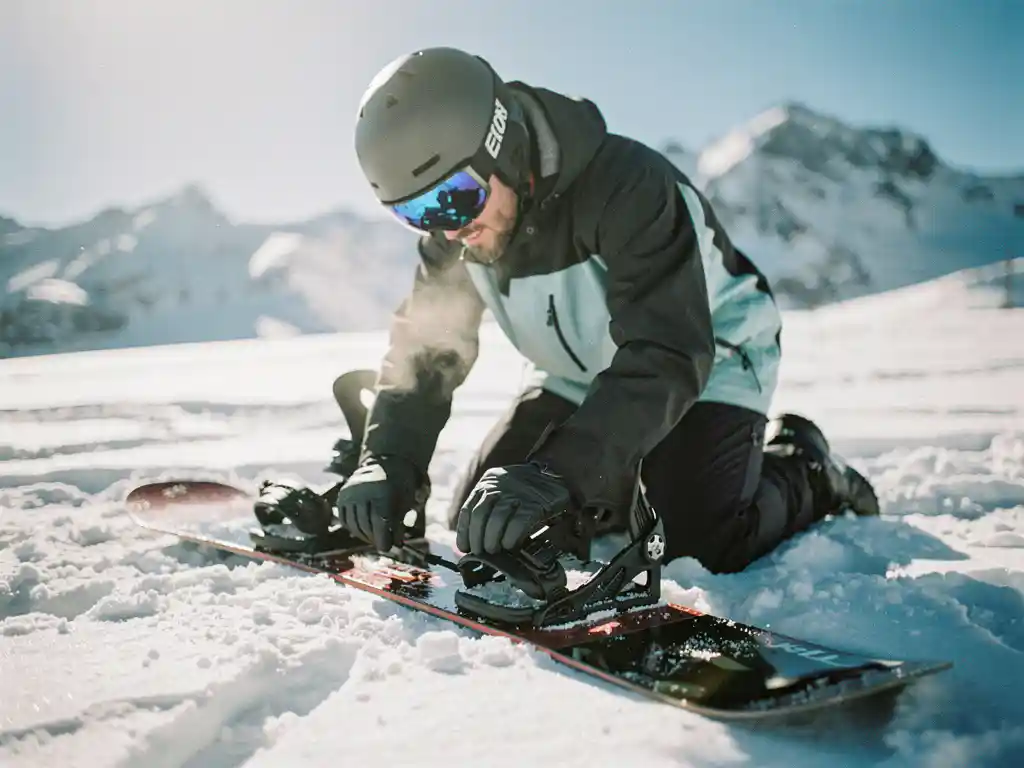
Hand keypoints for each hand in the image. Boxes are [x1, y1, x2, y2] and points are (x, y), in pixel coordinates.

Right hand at [335, 455, 422, 550]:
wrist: (385, 463)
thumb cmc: (400, 485)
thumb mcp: (405, 502)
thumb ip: (398, 523)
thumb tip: (395, 545)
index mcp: (381, 491)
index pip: (379, 521)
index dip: (383, 537)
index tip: (386, 548)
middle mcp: (362, 491)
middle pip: (366, 524)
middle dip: (375, 538)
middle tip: (382, 544)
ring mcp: (349, 493)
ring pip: (354, 524)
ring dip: (364, 535)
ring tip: (374, 539)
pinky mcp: (342, 496)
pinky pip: (345, 519)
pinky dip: (353, 528)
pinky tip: (363, 531)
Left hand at [456, 462, 574, 555]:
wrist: (556, 473)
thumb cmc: (526, 490)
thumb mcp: (502, 490)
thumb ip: (489, 508)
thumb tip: (474, 540)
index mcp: (487, 483)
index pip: (468, 509)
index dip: (464, 531)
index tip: (464, 547)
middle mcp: (499, 486)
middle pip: (480, 515)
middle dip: (477, 538)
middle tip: (480, 552)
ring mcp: (517, 493)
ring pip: (497, 519)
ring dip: (492, 539)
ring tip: (493, 551)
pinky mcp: (534, 503)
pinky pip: (518, 522)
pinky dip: (511, 536)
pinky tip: (509, 546)